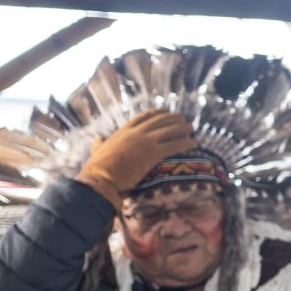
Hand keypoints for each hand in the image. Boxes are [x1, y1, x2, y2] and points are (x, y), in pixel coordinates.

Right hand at [75, 111, 196, 203]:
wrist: (101, 178)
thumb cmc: (97, 169)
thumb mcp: (97, 151)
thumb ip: (99, 143)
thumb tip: (97, 138)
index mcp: (123, 132)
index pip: (142, 117)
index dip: (156, 113)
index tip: (165, 112)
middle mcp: (135, 133)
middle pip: (159, 121)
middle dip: (173, 118)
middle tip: (183, 119)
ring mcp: (145, 142)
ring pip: (169, 130)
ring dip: (183, 128)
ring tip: (191, 128)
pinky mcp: (152, 154)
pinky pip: (174, 145)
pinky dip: (186, 143)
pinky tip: (194, 142)